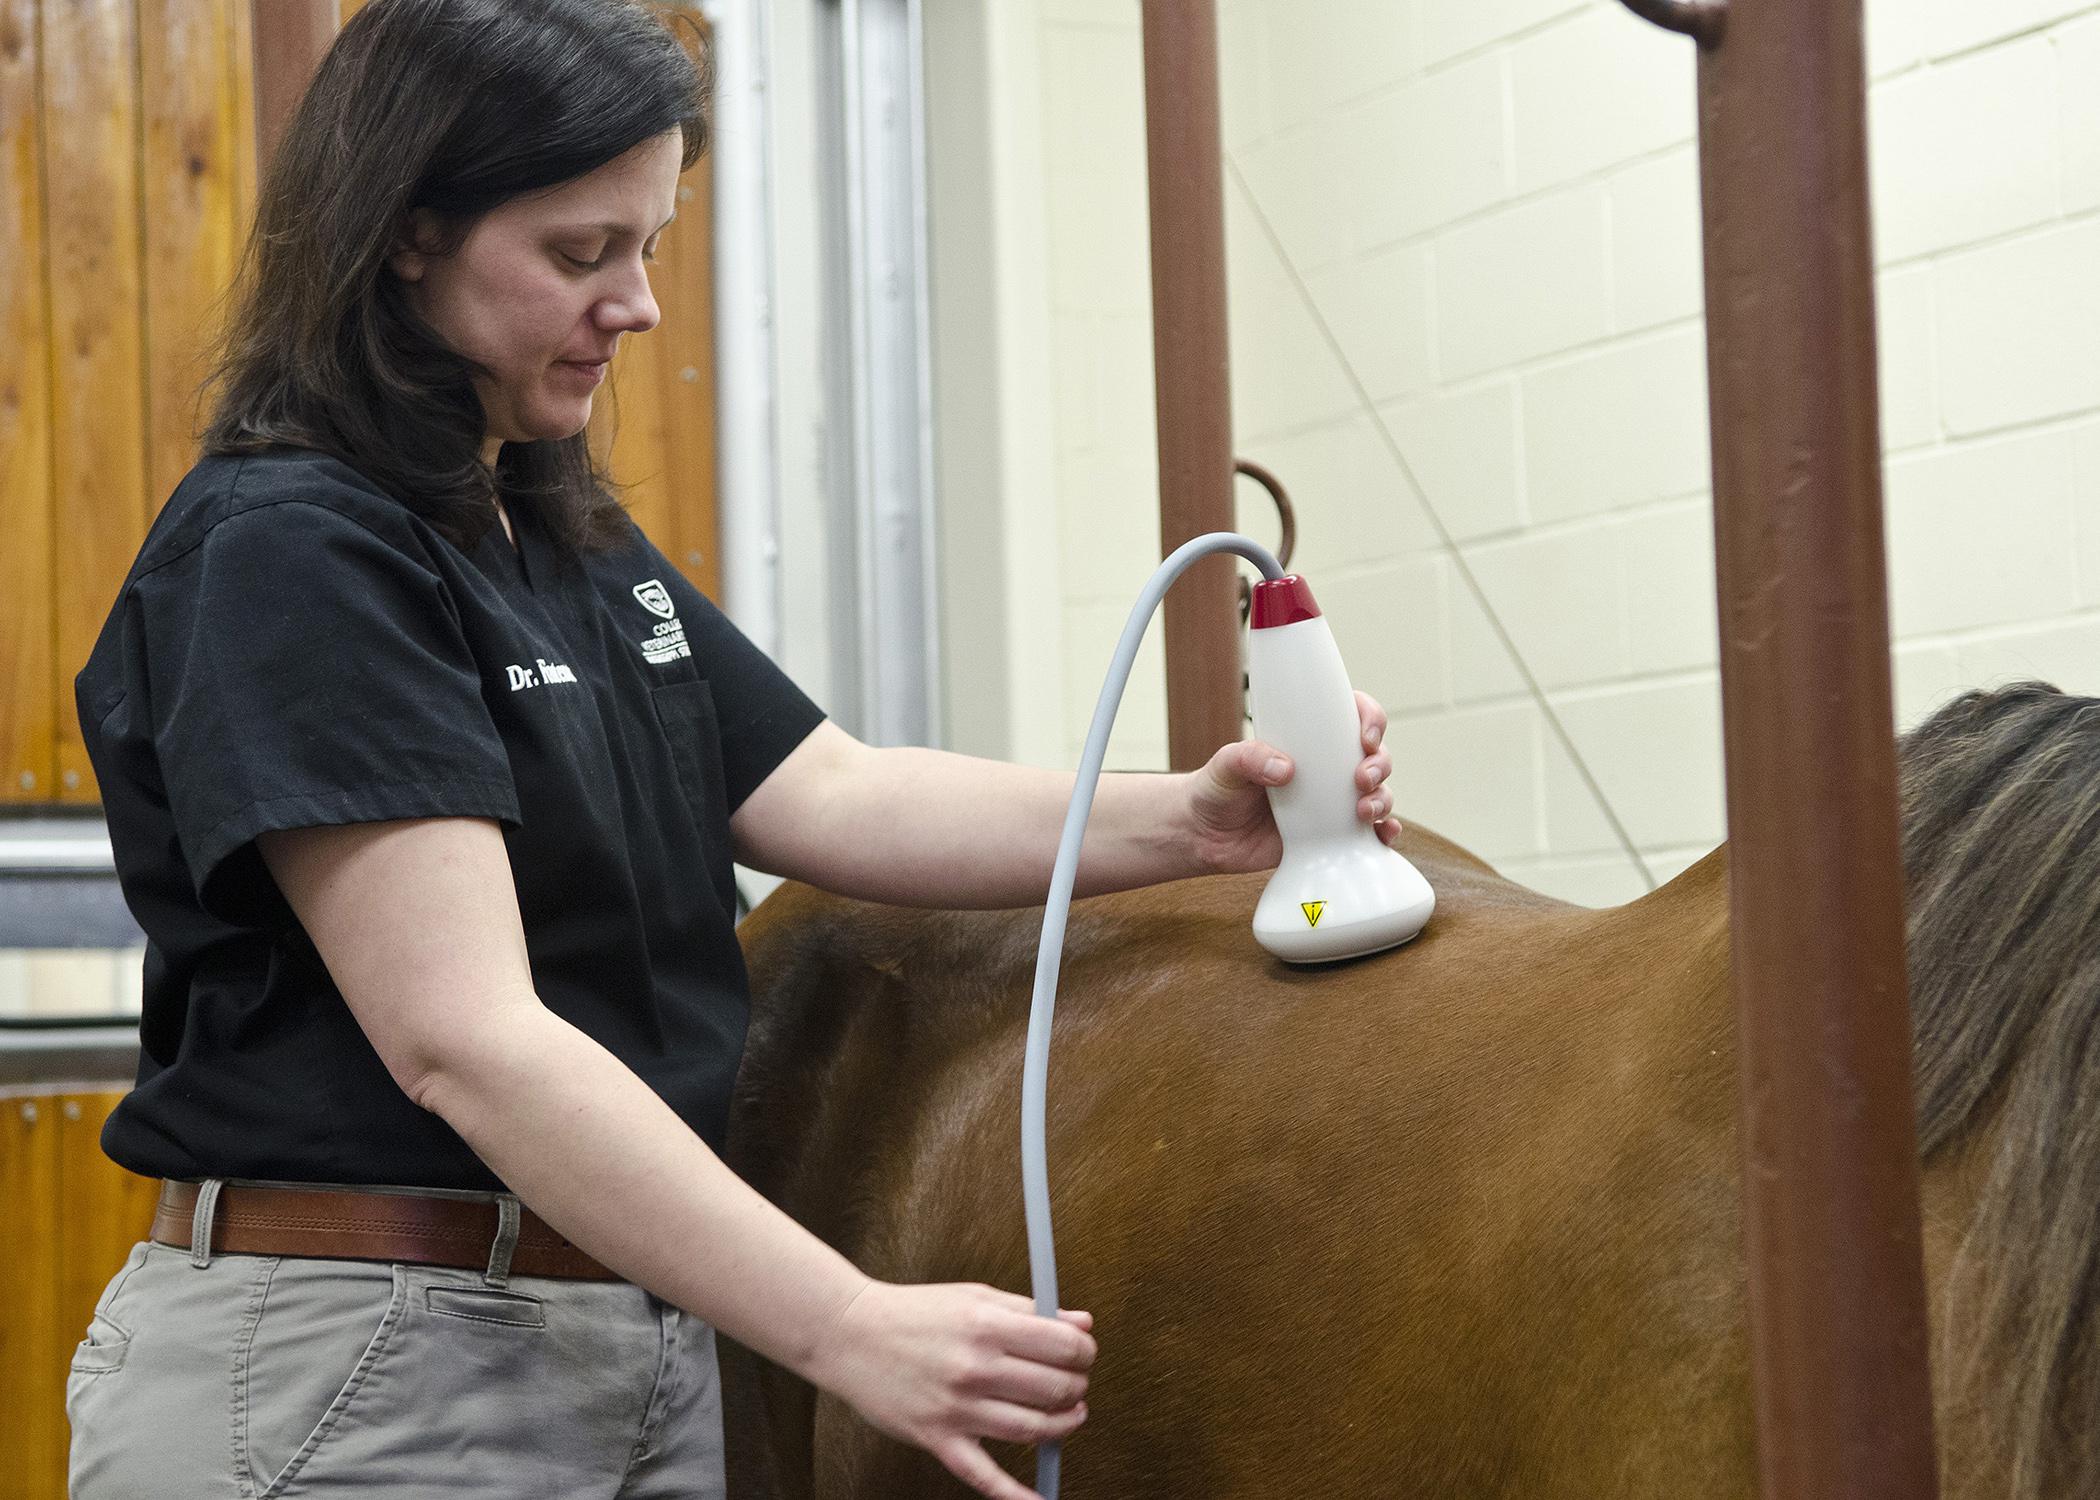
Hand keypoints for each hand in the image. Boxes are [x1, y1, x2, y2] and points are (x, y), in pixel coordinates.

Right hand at [805, 1280, 1096, 1499]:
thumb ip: (1030, 1310)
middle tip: (1074, 1383)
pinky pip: (983, 1476)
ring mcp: (956, 1408)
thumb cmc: (913, 1312)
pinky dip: (1014, 1495)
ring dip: (1062, 1426)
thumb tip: (1082, 1324)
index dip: (1084, 1352)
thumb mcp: (975, 1296)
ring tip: (1067, 1416)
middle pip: (1053, 1389)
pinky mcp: (937, 1438)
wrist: (850, 1333)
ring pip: (1031, 1430)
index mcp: (987, 1326)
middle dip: (1076, 1387)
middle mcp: (974, 1368)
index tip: (1083, 1354)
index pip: (1062, 1346)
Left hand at [1188, 690, 1399, 873]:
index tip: (1364, 737)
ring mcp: (1331, 802)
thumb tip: (1284, 768)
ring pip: (1377, 793)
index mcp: (1306, 740)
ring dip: (1382, 799)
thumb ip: (1249, 758)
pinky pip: (1369, 833)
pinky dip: (1385, 832)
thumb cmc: (1216, 790)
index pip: (1350, 716)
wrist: (1205, 837)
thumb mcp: (1225, 764)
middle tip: (1361, 779)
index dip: (1369, 720)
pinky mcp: (1331, 835)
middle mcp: (1326, 769)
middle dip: (1379, 764)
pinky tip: (1385, 834)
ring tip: (1364, 812)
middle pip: (1374, 756)